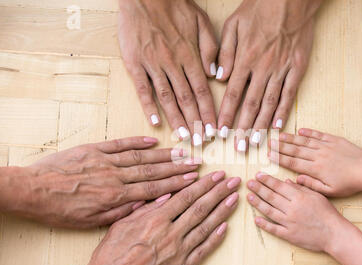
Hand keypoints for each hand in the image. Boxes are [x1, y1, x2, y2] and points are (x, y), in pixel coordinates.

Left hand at [14, 136, 198, 228]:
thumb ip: (119, 212)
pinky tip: (153, 139)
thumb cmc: (60, 210)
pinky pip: (120, 144)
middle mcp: (115, 176)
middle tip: (196, 162)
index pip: (153, 188)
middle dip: (177, 167)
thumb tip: (145, 203)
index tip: (192, 179)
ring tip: (182, 151)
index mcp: (115, 196)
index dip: (175, 183)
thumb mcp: (90, 221)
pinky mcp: (94, 149)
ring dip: (163, 154)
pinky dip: (137, 141)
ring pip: (140, 156)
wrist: (33, 191)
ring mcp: (105, 160)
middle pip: (152, 170)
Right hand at [46, 171, 240, 264]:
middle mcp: (171, 234)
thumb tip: (164, 196)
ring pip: (206, 226)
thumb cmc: (111, 256)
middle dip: (218, 192)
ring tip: (234, 198)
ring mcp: (179, 252)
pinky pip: (203, 250)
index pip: (186, 197)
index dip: (204, 184)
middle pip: (201, 208)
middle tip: (233, 181)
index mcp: (156, 220)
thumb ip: (145, 209)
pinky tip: (225, 226)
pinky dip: (216, 238)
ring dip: (223, 211)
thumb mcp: (122, 224)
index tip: (216, 175)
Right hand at [118, 0, 217, 143]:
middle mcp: (173, 63)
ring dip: (175, 119)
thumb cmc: (175, 6)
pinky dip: (148, 106)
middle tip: (200, 142)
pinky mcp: (135, 63)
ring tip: (182, 137)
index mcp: (190, 56)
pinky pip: (142, 88)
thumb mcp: (201, 21)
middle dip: (195, 123)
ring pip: (167, 97)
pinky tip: (154, 122)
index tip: (214, 129)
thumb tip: (215, 74)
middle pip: (187, 99)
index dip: (209, 112)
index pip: (203, 91)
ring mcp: (153, 64)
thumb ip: (211, 48)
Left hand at [216, 0, 321, 150]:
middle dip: (243, 129)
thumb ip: (224, 52)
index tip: (219, 132)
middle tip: (238, 148)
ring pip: (269, 103)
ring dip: (262, 126)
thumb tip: (219, 77)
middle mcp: (262, 68)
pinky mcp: (297, 68)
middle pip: (250, 105)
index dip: (225, 115)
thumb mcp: (234, 24)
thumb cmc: (260, 8)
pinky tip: (278, 126)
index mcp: (245, 59)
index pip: (232, 94)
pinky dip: (284, 111)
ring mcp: (281, 70)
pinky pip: (290, 94)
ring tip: (256, 143)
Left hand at [247, 172, 345, 251]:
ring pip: (269, 211)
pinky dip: (264, 224)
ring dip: (258, 203)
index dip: (267, 180)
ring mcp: (289, 223)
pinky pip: (273, 229)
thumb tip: (285, 181)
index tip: (257, 175)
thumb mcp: (317, 195)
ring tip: (249, 197)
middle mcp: (292, 209)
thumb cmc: (328, 213)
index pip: (279, 186)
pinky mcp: (289, 235)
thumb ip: (301, 188)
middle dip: (258, 189)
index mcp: (299, 197)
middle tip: (249, 183)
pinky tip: (255, 219)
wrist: (335, 234)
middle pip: (271, 197)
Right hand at [269, 128, 361, 196]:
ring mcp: (326, 147)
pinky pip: (319, 135)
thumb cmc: (349, 184)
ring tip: (279, 135)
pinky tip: (300, 130)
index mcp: (316, 169)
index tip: (269, 155)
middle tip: (269, 143)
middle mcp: (318, 156)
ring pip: (304, 141)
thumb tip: (296, 180)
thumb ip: (312, 185)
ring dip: (291, 138)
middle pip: (295, 150)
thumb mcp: (330, 191)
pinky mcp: (334, 140)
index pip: (293, 163)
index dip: (280, 158)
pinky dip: (309, 132)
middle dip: (280, 146)